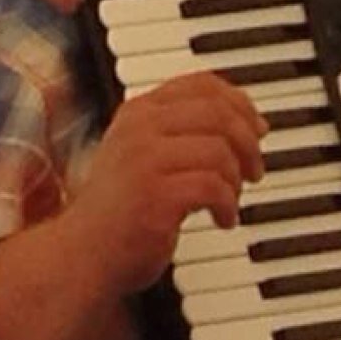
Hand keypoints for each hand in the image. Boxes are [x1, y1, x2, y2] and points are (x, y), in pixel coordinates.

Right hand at [64, 72, 266, 295]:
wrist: (83, 255)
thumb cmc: (123, 211)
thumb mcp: (147, 156)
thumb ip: (186, 134)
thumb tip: (251, 125)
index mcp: (138, 112)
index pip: (202, 84)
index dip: (240, 103)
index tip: (257, 128)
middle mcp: (139, 129)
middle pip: (218, 114)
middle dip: (249, 143)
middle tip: (254, 171)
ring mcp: (144, 160)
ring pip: (220, 151)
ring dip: (237, 181)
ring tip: (229, 202)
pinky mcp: (155, 194)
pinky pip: (215, 187)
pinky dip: (229, 206)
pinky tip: (222, 220)